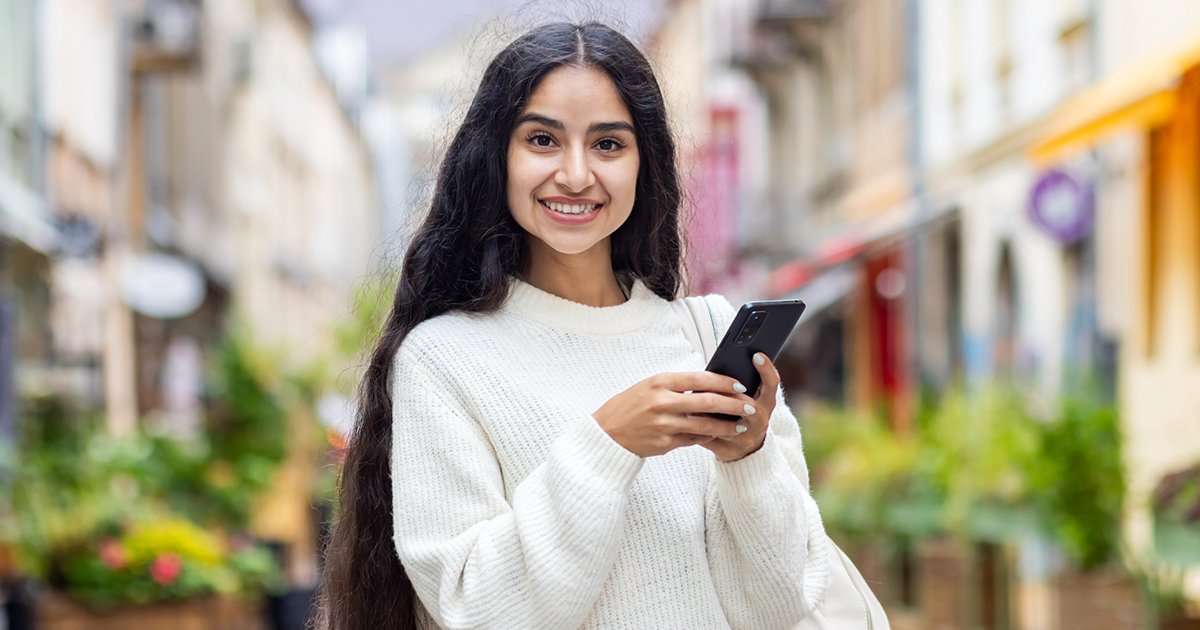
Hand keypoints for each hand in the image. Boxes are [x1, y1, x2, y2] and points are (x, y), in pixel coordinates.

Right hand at [592, 372, 760, 457]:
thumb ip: (676, 385)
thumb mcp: (649, 387)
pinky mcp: (665, 444)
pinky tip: (717, 435)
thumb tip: (708, 384)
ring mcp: (664, 425)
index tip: (739, 386)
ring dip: (726, 426)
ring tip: (740, 426)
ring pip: (705, 425)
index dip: (724, 382)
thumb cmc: (629, 406)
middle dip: (733, 405)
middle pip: (708, 402)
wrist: (607, 433)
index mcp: (660, 383)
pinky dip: (707, 437)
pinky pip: (693, 440)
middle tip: (749, 407)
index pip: (700, 379)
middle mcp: (663, 402)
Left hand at [698, 352, 778, 461]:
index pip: (772, 384)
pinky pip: (709, 438)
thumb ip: (737, 386)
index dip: (766, 370)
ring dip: (710, 412)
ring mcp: (745, 438)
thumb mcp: (748, 398)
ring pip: (728, 425)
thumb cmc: (741, 415)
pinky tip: (684, 418)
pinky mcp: (728, 451)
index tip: (756, 355)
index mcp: (766, 403)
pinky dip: (696, 427)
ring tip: (693, 398)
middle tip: (716, 384)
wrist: (744, 451)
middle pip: (752, 407)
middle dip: (734, 396)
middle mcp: (760, 421)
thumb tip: (715, 369)